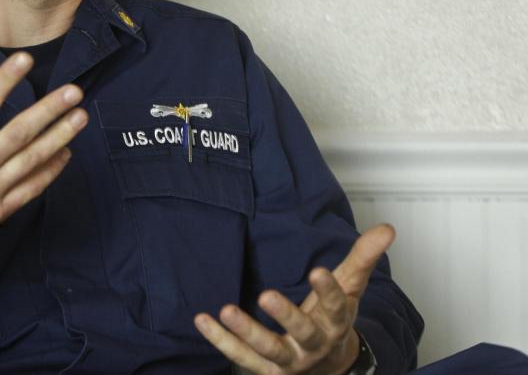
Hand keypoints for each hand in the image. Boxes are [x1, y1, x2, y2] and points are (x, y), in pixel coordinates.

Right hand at [0, 46, 85, 308]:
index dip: (4, 79)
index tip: (26, 59)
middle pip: (18, 133)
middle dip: (49, 110)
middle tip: (74, 91)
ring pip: (31, 161)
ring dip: (59, 138)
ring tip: (80, 117)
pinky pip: (29, 190)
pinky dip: (50, 171)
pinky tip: (66, 154)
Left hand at [194, 224, 394, 374]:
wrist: (327, 367)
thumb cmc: (331, 320)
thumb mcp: (349, 288)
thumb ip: (362, 258)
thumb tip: (387, 228)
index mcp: (335, 323)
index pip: (337, 308)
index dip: (329, 291)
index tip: (319, 271)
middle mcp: (314, 345)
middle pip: (303, 333)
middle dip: (286, 316)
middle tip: (266, 295)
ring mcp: (289, 361)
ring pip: (269, 350)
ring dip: (246, 332)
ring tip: (225, 310)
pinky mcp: (265, 370)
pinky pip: (240, 357)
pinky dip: (221, 340)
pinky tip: (202, 320)